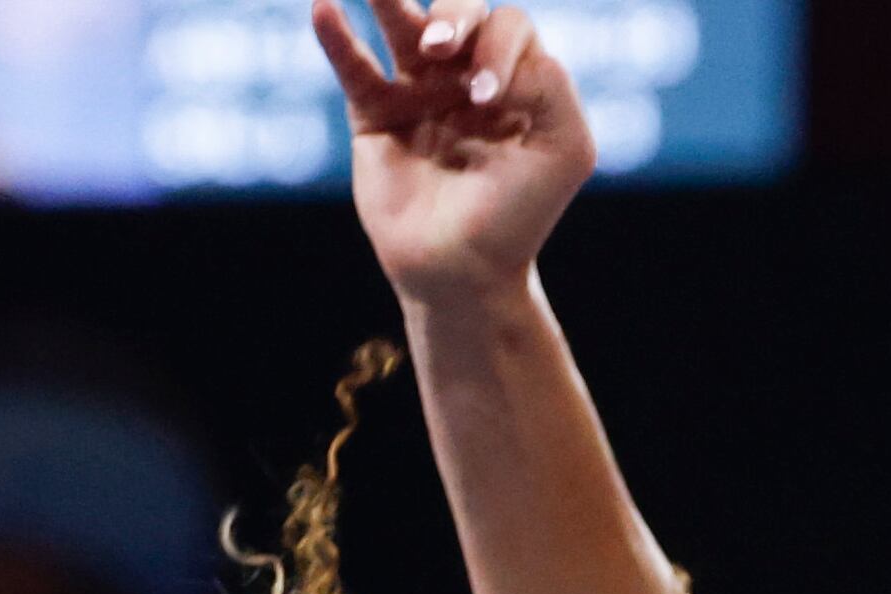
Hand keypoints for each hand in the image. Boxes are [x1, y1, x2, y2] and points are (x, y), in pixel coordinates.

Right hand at [313, 0, 593, 301]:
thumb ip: (550, 85)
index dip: (497, 48)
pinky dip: (337, 37)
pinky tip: (324, 8)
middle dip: (454, 19)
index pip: (509, 29)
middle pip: (460, 14)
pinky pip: (354, 66)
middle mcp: (469, 80)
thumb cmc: (520, 215)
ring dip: (389, 0)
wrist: (464, 270)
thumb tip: (490, 52)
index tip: (486, 97)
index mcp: (519, 84)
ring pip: (403, 24)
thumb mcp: (565, 149)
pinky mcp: (376, 114)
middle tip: (442, 51)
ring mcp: (420, 93)